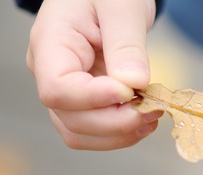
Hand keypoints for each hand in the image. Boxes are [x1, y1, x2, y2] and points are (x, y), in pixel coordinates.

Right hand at [26, 0, 160, 149]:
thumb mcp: (122, 7)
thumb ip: (126, 44)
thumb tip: (134, 82)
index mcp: (50, 42)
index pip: (57, 88)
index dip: (94, 99)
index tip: (131, 91)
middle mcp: (48, 71)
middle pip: (70, 118)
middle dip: (115, 122)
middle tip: (154, 108)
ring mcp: (64, 90)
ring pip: (79, 132)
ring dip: (119, 134)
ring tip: (152, 115)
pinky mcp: (82, 101)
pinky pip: (93, 129)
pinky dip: (120, 132)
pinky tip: (144, 118)